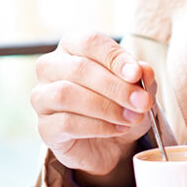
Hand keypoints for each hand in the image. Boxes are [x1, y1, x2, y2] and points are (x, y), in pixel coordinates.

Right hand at [31, 32, 156, 175]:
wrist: (108, 145)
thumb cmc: (118, 105)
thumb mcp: (136, 89)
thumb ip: (140, 76)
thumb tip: (144, 70)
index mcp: (72, 47)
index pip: (89, 42)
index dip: (114, 57)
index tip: (137, 74)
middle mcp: (50, 67)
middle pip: (78, 68)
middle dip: (115, 86)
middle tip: (141, 102)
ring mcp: (42, 97)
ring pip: (67, 94)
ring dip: (105, 107)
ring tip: (130, 118)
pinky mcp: (44, 127)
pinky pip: (66, 123)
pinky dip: (97, 127)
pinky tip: (116, 129)